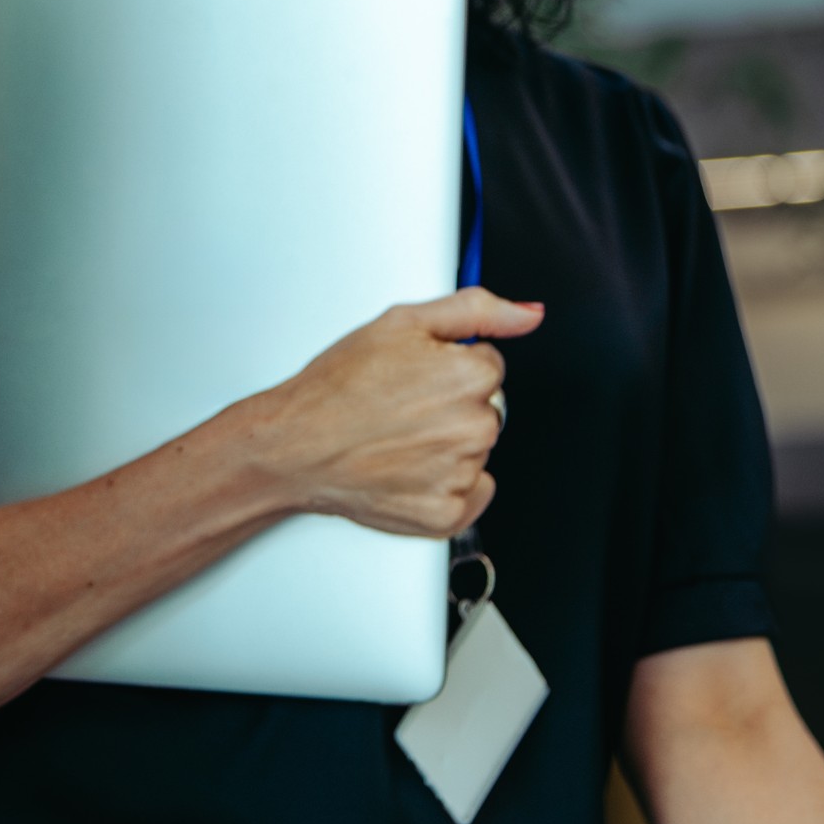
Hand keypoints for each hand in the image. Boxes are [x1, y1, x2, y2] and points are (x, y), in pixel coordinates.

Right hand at [219, 287, 539, 537]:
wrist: (295, 445)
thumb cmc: (337, 387)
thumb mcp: (402, 323)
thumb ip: (476, 310)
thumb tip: (528, 314)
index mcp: (472, 376)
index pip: (488, 365)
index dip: (447, 366)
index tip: (414, 376)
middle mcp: (475, 427)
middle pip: (485, 408)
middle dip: (450, 405)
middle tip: (400, 408)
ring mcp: (462, 474)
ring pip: (474, 450)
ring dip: (445, 445)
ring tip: (395, 438)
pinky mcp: (448, 513)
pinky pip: (470, 494)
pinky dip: (444, 485)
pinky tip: (407, 470)